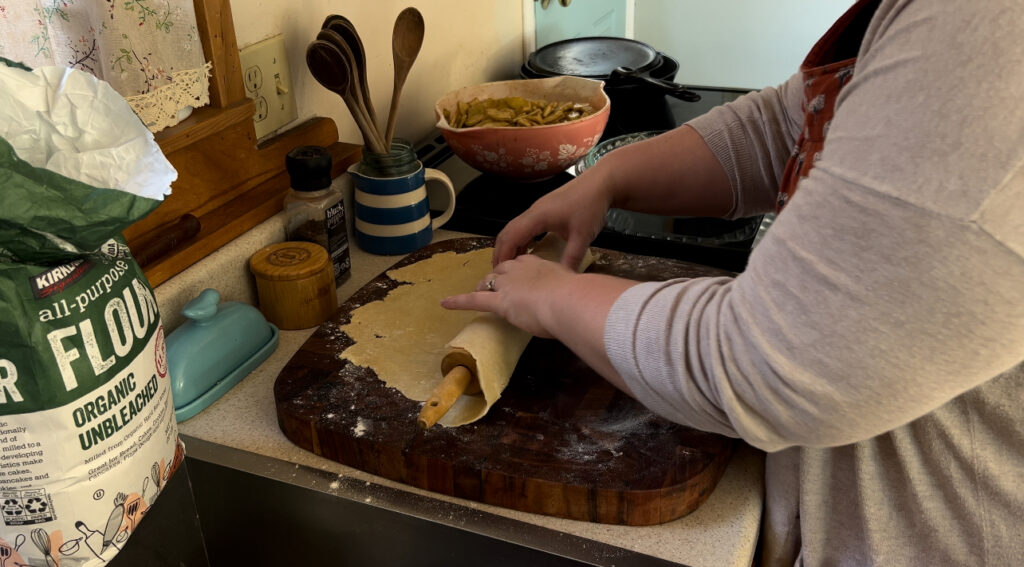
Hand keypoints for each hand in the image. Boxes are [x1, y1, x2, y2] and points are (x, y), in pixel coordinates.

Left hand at [441, 254, 575, 337]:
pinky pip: (474, 300)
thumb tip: (573, 300)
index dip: (517, 273)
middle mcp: (518, 269)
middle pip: (501, 271)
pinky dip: (459, 302)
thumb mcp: (571, 288)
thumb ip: (565, 291)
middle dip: (497, 279)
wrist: (569, 300)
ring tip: (478, 293)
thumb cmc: (575, 296)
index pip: (521, 264)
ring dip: (483, 287)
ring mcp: (506, 284)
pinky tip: (446, 303)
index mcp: (537, 263)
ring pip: (488, 282)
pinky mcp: (497, 301)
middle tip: (499, 289)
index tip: (520, 279)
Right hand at [493, 172, 612, 268]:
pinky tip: (525, 253)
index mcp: (537, 217)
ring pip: (514, 228)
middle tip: (498, 273)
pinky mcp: (544, 210)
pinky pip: (524, 226)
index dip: (503, 255)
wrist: (600, 183)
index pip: (511, 237)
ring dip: (509, 246)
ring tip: (509, 266)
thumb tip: (564, 280)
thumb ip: (572, 258)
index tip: (499, 272)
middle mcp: (532, 212)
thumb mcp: (583, 236)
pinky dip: (520, 240)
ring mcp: (537, 210)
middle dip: (500, 252)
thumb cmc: (590, 206)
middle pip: (507, 232)